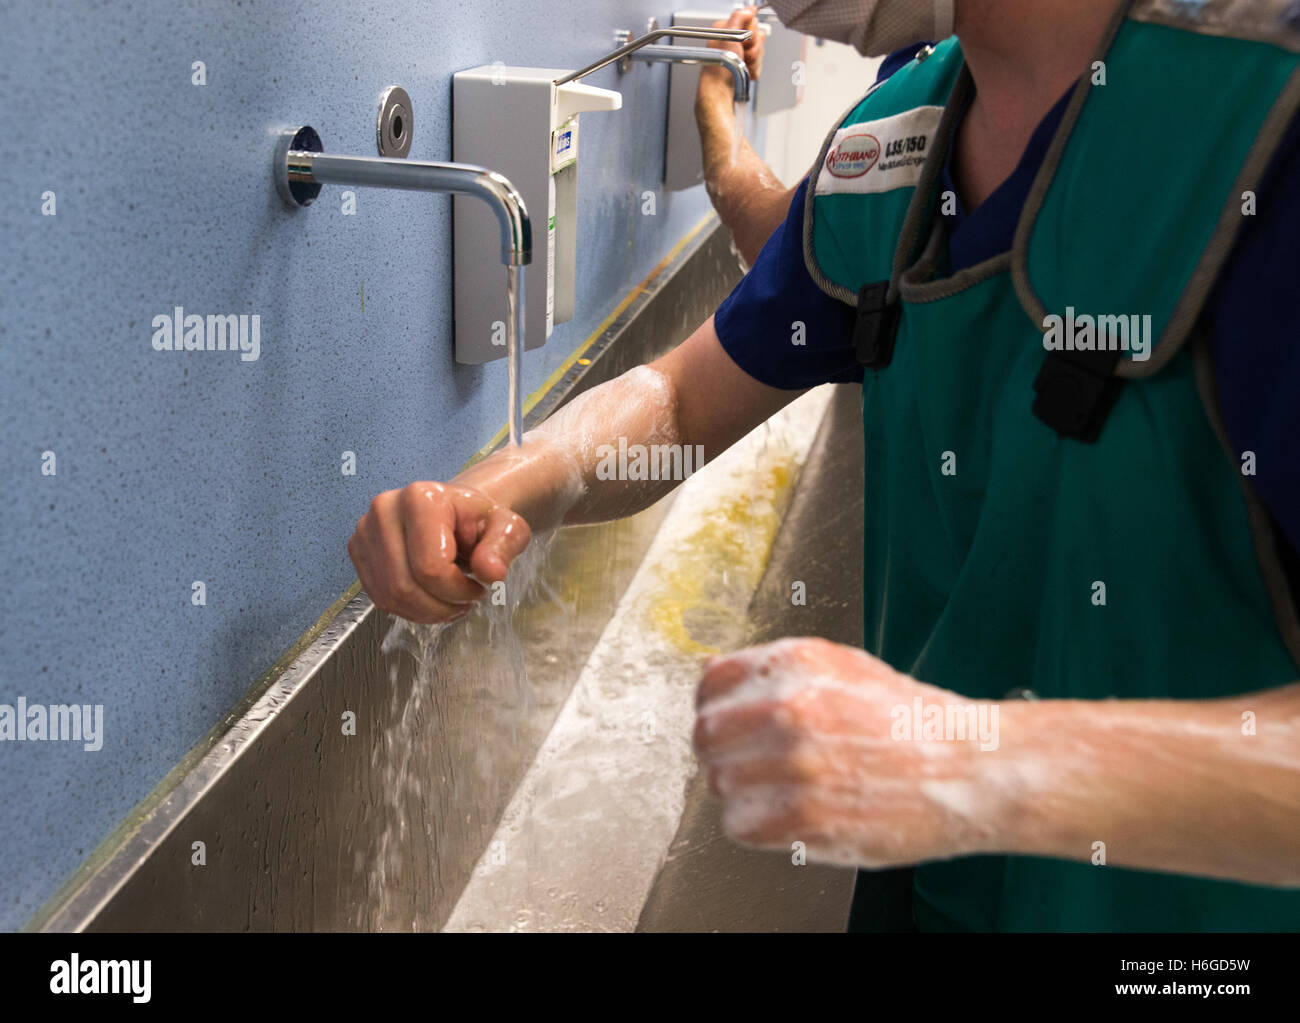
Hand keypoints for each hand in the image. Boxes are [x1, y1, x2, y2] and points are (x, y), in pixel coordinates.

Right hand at [348, 481, 530, 623]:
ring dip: (425, 612)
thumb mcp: (507, 528)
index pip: (430, 568)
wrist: (455, 512)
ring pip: (390, 597)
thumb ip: (503, 547)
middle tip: (465, 600)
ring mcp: (366, 529)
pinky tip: (430, 599)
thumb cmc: (479, 521)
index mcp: (422, 498)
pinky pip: (379, 597)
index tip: (479, 587)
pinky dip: (408, 609)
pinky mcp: (358, 549)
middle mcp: (385, 509)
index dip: (458, 591)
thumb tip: (491, 572)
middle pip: (405, 586)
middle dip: (441, 606)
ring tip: (450, 601)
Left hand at [694, 638, 1010, 868]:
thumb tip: (714, 675)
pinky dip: (759, 826)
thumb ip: (776, 671)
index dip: (716, 706)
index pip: (710, 683)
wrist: (967, 769)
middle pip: (706, 736)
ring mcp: (794, 764)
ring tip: (788, 789)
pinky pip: (740, 825)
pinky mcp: (802, 817)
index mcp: (795, 664)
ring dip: (745, 791)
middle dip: (724, 751)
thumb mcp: (844, 667)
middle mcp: (789, 708)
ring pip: (720, 784)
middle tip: (753, 762)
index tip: (728, 721)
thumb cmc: (911, 720)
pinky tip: (794, 813)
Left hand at [700, 7, 765, 96]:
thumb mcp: (728, 34)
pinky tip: (745, 71)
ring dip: (753, 60)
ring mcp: (741, 55)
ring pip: (760, 52)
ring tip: (743, 64)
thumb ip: (739, 17)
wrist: (721, 90)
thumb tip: (749, 9)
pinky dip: (753, 70)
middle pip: (758, 37)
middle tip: (743, 53)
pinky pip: (759, 65)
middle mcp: (735, 42)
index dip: (750, 32)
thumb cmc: (719, 65)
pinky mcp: (746, 67)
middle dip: (753, 47)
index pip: (752, 22)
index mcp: (728, 30)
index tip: (743, 39)